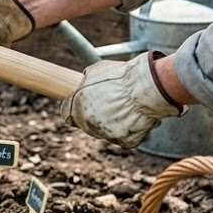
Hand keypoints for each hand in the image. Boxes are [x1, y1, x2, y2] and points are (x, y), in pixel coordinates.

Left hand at [62, 52, 183, 147]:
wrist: (146, 87)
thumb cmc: (121, 76)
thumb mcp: (94, 71)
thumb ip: (84, 82)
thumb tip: (81, 82)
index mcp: (78, 106)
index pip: (66, 114)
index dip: (72, 108)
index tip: (77, 106)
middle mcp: (90, 122)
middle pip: (85, 124)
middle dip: (92, 115)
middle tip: (106, 104)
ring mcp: (108, 134)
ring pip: (104, 131)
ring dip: (110, 123)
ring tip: (123, 107)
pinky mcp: (126, 141)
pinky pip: (123, 138)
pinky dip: (128, 130)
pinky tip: (134, 117)